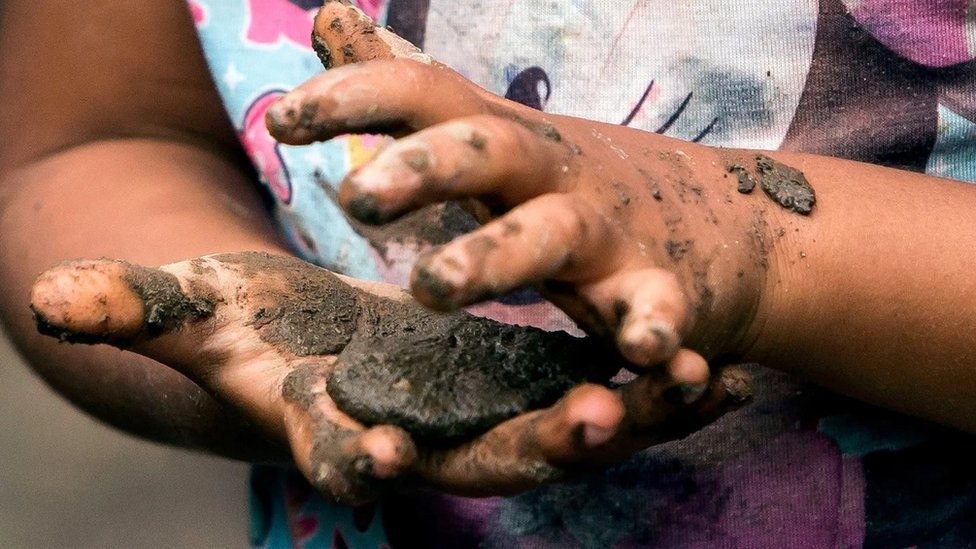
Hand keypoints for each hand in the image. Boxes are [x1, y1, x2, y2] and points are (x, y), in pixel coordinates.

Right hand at [30, 253, 749, 501]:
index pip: (336, 450)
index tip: (382, 457)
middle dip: (534, 444)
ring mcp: (473, 416)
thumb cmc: (244, 327)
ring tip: (697, 382)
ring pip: (558, 432)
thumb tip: (47, 298)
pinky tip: (708, 363)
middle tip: (596, 417)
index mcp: (332, 419)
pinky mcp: (512, 386)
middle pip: (474, 456)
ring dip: (625, 417)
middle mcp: (414, 433)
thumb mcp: (191, 307)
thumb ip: (132, 306)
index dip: (349, 457)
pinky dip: (648, 384)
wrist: (300, 339)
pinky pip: (593, 390)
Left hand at [269, 3, 768, 382]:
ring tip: (431, 287)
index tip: (281, 121)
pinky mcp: (661, 286)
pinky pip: (655, 307)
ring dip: (493, 255)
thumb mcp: (489, 130)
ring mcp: (608, 228)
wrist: (726, 223)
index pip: (424, 95)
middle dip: (423, 168)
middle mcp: (549, 172)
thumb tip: (327, 14)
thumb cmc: (578, 181)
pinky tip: (642, 351)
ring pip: (548, 236)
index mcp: (500, 139)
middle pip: (485, 152)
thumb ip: (404, 87)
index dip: (354, 100)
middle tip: (354, 200)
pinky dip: (651, 324)